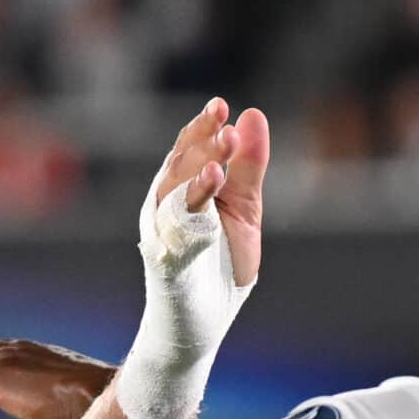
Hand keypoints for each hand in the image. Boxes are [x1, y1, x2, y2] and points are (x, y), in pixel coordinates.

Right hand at [157, 96, 270, 285]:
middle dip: (204, 143)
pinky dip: (195, 201)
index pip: (191, 148)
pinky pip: (179, 224)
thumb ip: (249, 165)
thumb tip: (253, 114)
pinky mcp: (169, 254)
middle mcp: (168, 201)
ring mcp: (165, 227)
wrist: (209, 313)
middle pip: (182, 163)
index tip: (222, 105)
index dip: (203, 126)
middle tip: (227, 126)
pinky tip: (214, 180)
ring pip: (177, 188)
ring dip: (201, 166)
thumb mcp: (244, 206)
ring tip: (224, 148)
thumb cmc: (222, 257)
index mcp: (184, 185)